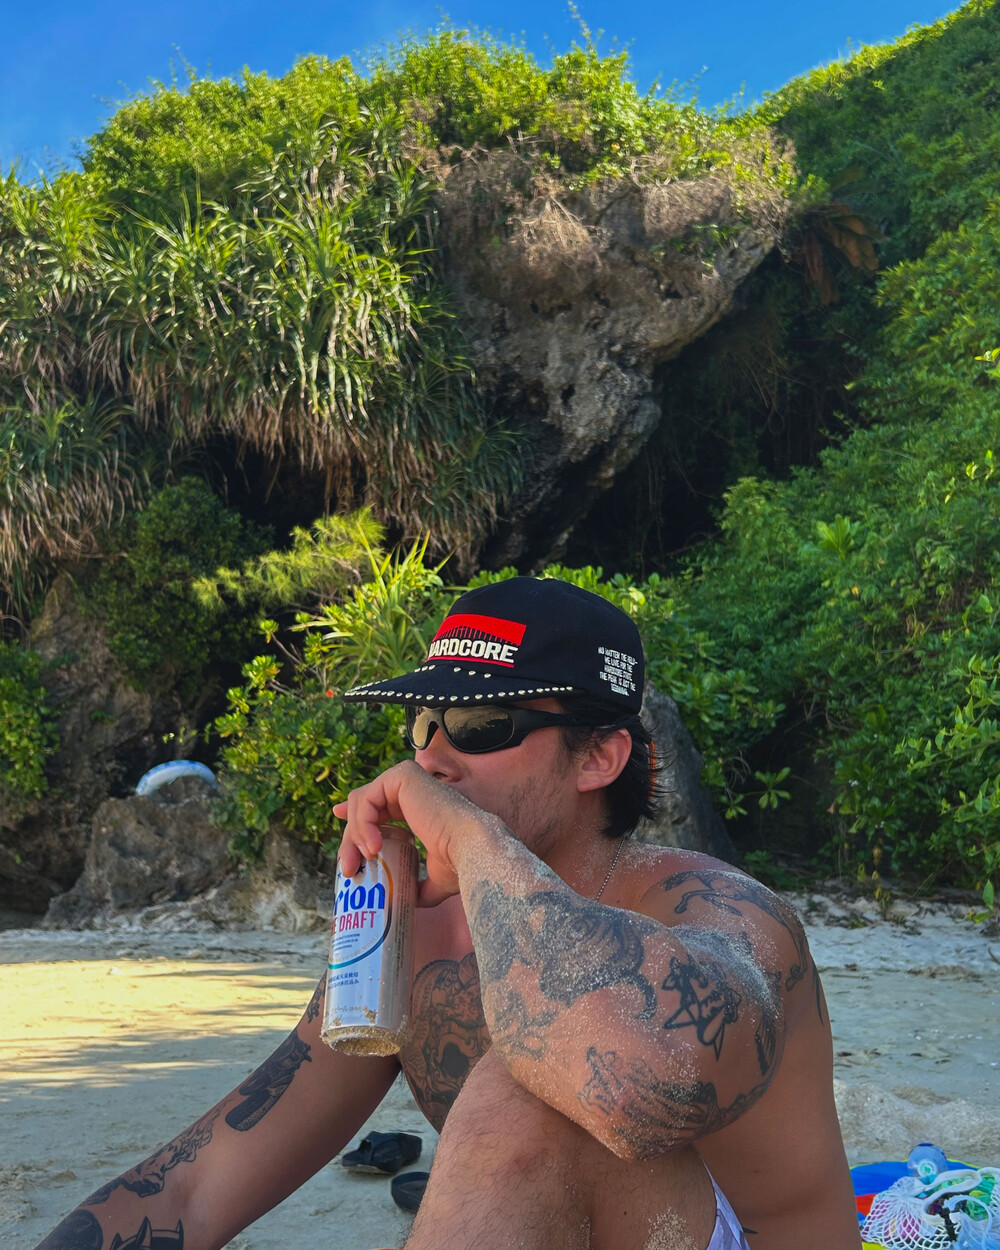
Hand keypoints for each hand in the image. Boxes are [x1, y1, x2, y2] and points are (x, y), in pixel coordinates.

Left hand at [333, 760, 495, 906]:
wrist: (471, 850)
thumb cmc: (459, 863)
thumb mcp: (435, 877)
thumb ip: (420, 884)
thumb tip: (412, 900)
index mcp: (417, 805)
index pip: (378, 801)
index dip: (356, 810)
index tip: (337, 814)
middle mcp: (411, 788)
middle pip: (364, 806)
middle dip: (350, 838)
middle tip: (348, 869)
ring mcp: (406, 779)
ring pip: (360, 802)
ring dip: (355, 834)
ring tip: (366, 859)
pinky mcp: (402, 776)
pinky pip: (366, 799)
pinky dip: (363, 824)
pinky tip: (373, 846)